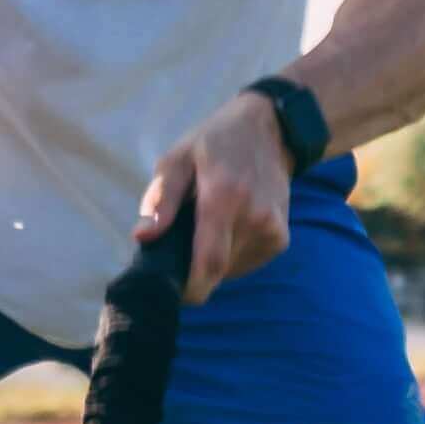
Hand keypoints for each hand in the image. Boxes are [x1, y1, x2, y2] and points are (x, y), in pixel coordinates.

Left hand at [133, 89, 297, 298]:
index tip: (173, 292)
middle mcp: (254, 217)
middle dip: (194, 269)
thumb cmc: (215, 143)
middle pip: (217, 270)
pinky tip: (228, 228)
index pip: (210, 263)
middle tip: (181, 244)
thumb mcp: (178, 158)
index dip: (191, 288)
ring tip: (207, 227)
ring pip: (231, 269)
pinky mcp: (281, 239)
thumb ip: (161, 200)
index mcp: (225, 198)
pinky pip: (246, 262)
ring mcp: (272, 230)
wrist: (271, 130)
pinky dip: (230, 255)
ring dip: (212, 260)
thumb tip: (143, 237)